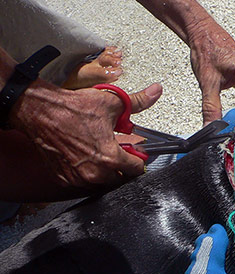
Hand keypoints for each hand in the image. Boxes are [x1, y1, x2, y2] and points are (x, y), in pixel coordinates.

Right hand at [9, 81, 162, 188]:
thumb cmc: (72, 108)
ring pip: (103, 181)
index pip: (137, 169)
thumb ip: (138, 102)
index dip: (137, 157)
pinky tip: (85, 156)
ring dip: (106, 170)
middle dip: (122, 165)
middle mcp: (96, 173)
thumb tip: (156, 92)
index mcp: (110, 158)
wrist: (39, 112)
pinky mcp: (65, 179)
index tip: (134, 151)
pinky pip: (84, 182)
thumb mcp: (112, 102)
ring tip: (99, 151)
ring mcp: (79, 179)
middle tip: (116, 150)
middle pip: (121, 177)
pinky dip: (88, 172)